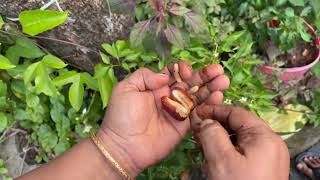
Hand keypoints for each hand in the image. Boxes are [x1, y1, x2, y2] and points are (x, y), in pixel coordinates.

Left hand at [97, 61, 229, 176]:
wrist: (124, 146)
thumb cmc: (122, 116)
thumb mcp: (126, 88)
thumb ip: (144, 76)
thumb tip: (165, 76)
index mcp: (156, 86)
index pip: (174, 73)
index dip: (183, 69)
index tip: (186, 71)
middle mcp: (169, 97)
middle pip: (190, 83)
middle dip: (205, 76)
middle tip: (218, 70)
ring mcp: (177, 111)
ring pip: (198, 96)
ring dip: (211, 88)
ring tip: (224, 81)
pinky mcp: (184, 126)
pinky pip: (199, 114)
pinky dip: (209, 106)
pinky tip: (218, 97)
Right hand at [191, 105, 289, 179]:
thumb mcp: (221, 160)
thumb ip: (211, 134)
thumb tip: (205, 121)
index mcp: (264, 136)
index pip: (236, 113)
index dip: (215, 110)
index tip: (196, 112)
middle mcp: (270, 143)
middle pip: (239, 126)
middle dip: (216, 126)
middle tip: (196, 131)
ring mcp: (268, 157)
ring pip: (239, 139)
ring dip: (220, 139)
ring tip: (202, 145)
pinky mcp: (263, 168)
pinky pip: (243, 152)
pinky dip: (227, 151)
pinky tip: (214, 157)